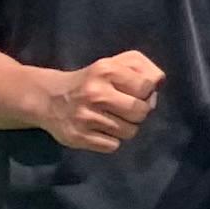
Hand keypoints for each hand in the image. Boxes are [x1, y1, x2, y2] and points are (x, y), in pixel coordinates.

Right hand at [42, 50, 163, 152]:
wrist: (50, 98)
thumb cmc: (92, 80)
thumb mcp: (115, 63)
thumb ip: (142, 67)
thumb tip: (160, 83)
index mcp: (107, 70)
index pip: (147, 87)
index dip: (147, 92)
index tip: (137, 92)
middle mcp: (96, 93)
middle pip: (141, 112)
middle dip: (139, 112)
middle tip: (127, 109)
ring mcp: (85, 117)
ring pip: (130, 132)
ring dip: (126, 127)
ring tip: (113, 118)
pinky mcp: (78, 137)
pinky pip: (113, 145)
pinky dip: (112, 140)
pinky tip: (101, 129)